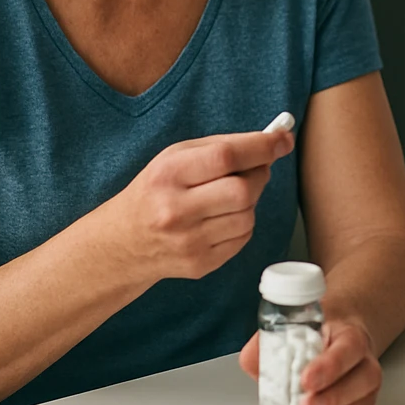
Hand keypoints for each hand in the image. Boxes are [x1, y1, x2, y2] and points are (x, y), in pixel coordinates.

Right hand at [104, 129, 294, 282]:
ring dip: (249, 202)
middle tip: (253, 170)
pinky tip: (220, 218)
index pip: (225, 156)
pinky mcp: (200, 264)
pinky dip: (241, 223)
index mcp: (168, 174)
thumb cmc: (156, 191)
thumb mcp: (175, 157)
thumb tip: (274, 142)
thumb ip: (221, 146)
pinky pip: (243, 237)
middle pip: (243, 190)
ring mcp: (188, 241)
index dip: (261, 146)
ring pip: (248, 215)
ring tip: (228, 197)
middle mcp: (175, 210)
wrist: (122, 243)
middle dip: (258, 175)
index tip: (282, 139)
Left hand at [238, 316, 380, 404]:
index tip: (306, 380)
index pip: (348, 346)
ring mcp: (365, 375)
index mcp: (345, 330)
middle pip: (364, 375)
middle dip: (333, 396)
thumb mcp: (292, 324)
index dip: (330, 365)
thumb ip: (268, 342)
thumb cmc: (316, 328)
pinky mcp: (364, 395)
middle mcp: (362, 353)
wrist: (340, 327)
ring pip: (365, 396)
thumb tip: (253, 362)